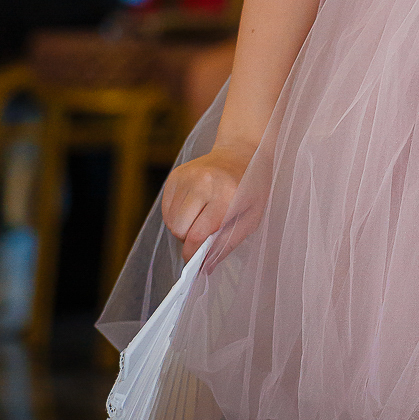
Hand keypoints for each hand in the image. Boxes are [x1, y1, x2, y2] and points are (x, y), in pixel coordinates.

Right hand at [162, 142, 254, 260]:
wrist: (241, 151)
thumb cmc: (251, 186)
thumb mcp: (251, 217)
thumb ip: (227, 243)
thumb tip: (204, 268)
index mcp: (225, 195)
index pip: (197, 235)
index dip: (193, 255)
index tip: (196, 262)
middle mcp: (203, 183)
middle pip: (179, 230)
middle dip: (189, 240)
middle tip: (204, 234)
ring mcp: (187, 176)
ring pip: (170, 221)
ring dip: (182, 227)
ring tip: (200, 218)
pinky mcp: (176, 175)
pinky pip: (166, 208)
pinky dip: (176, 215)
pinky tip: (193, 207)